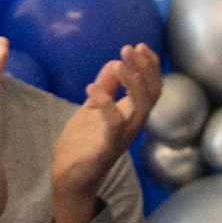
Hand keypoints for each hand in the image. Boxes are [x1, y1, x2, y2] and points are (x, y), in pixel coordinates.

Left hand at [51, 43, 162, 222]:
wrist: (68, 176)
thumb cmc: (82, 143)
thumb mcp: (92, 108)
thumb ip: (105, 87)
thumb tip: (113, 62)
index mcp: (131, 114)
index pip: (153, 87)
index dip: (151, 66)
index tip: (139, 46)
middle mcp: (133, 125)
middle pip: (153, 94)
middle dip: (144, 68)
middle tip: (128, 48)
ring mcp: (123, 137)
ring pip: (142, 107)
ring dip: (133, 83)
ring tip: (118, 64)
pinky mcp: (107, 148)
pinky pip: (115, 124)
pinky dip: (106, 103)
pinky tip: (91, 88)